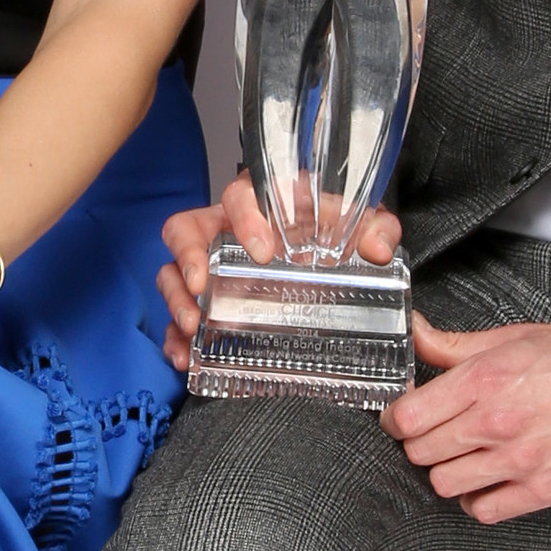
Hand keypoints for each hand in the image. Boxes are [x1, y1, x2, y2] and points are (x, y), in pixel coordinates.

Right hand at [156, 176, 400, 370]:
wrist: (334, 260)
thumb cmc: (335, 234)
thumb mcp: (361, 226)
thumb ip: (376, 229)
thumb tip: (376, 248)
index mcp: (263, 204)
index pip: (239, 195)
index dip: (244, 217)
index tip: (261, 250)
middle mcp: (227, 231)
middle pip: (186, 231)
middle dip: (186, 259)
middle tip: (200, 288)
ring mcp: (212, 266)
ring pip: (173, 273)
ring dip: (175, 300)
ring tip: (191, 327)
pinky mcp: (210, 300)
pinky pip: (179, 315)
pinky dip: (176, 338)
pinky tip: (184, 355)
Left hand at [386, 306, 550, 519]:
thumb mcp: (515, 337)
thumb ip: (455, 345)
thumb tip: (414, 334)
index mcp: (485, 380)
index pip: (407, 417)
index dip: (396, 418)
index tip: (402, 416)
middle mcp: (498, 422)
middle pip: (420, 452)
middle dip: (421, 442)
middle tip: (437, 432)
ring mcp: (520, 460)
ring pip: (445, 484)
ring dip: (448, 471)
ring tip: (464, 455)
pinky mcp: (545, 489)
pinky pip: (484, 510)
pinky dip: (478, 499)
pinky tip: (489, 480)